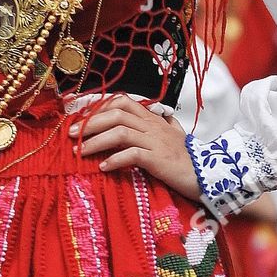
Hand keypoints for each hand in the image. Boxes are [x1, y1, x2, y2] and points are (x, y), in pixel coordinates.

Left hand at [71, 94, 200, 199]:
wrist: (206, 174)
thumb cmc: (188, 158)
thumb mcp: (177, 137)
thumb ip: (169, 125)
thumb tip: (166, 116)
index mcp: (154, 120)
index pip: (124, 102)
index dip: (100, 107)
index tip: (81, 118)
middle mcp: (154, 126)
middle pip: (117, 115)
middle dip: (90, 123)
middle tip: (70, 135)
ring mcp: (156, 142)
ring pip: (121, 132)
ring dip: (96, 141)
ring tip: (80, 152)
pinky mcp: (158, 159)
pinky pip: (133, 154)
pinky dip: (115, 159)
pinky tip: (104, 167)